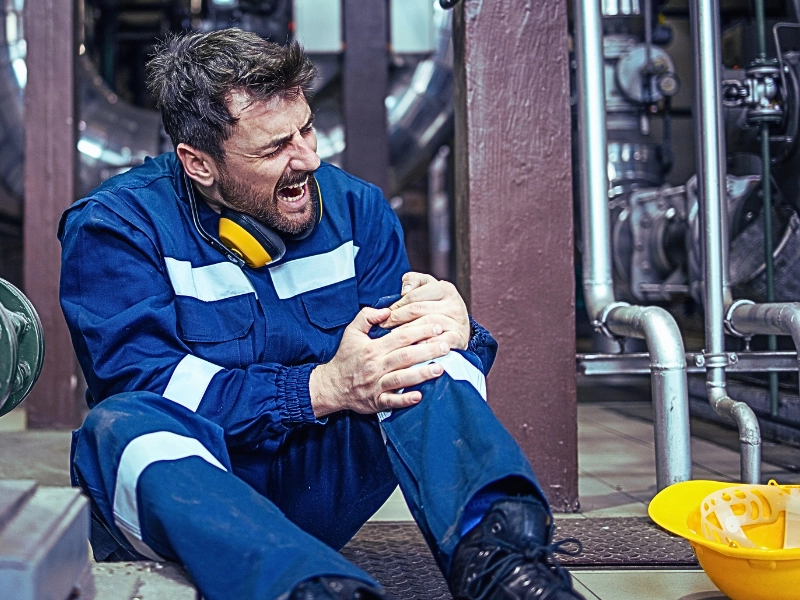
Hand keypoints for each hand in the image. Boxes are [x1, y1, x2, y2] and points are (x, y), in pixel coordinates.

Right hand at [309, 306, 449, 417]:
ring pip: (402, 379)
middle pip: (406, 356)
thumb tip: (386, 310)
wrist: (331, 386)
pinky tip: (420, 396)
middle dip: (427, 350)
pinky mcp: (376, 401)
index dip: (420, 330)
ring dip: (422, 374)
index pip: (400, 337)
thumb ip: (366, 317)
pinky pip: (392, 402)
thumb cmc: (345, 357)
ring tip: (440, 368)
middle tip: (446, 345)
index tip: (437, 326)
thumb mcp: (351, 332)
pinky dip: (405, 400)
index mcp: (373, 348)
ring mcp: (376, 385)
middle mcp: (376, 366)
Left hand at [380, 272, 470, 350]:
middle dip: (397, 318)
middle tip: (384, 326)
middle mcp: (454, 303)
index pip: (414, 295)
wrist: (457, 329)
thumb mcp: (427, 289)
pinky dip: (426, 344)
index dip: (397, 305)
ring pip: (427, 324)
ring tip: (394, 337)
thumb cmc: (435, 307)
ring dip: (408, 331)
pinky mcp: (460, 338)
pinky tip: (413, 347)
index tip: (385, 314)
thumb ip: (413, 281)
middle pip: (418, 309)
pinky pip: (440, 341)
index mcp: (445, 288)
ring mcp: (458, 321)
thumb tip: (405, 290)